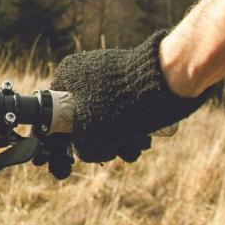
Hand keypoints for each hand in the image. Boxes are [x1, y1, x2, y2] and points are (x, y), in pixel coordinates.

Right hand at [49, 30, 208, 163]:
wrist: (167, 80)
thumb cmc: (119, 105)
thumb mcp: (89, 136)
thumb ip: (81, 148)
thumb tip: (88, 150)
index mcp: (67, 76)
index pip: (57, 111)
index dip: (67, 136)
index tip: (82, 149)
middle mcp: (86, 72)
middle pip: (87, 119)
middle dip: (103, 142)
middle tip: (116, 152)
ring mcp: (112, 76)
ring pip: (110, 119)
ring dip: (122, 140)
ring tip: (137, 145)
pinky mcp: (136, 82)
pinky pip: (127, 110)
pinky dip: (135, 126)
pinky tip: (146, 136)